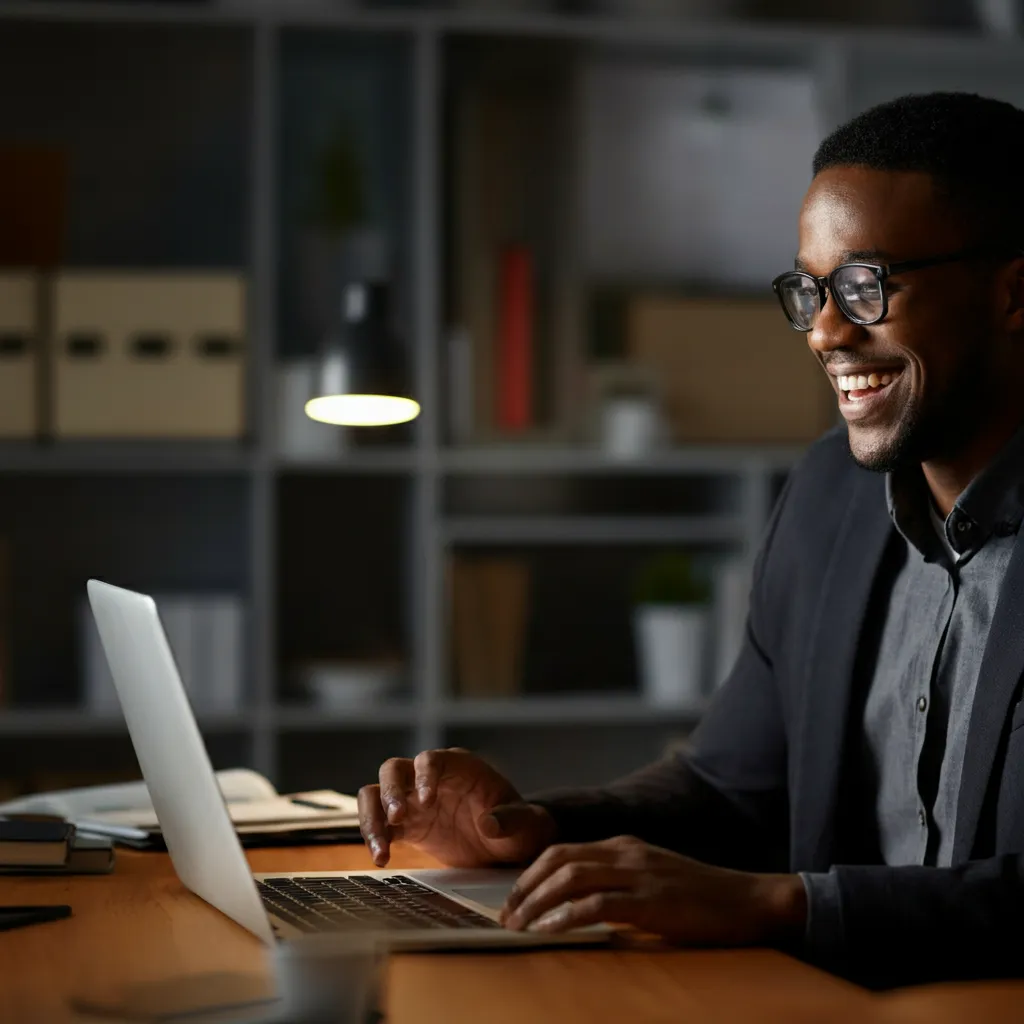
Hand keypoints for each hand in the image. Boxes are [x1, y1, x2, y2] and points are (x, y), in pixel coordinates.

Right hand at [357, 748, 556, 868]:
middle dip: (390, 791)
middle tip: (397, 817)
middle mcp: (431, 778)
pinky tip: (381, 859)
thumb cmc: (520, 826)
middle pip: (394, 770)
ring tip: (381, 849)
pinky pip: (382, 825)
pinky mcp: (409, 826)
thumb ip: (511, 821)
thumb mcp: (525, 824)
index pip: (431, 760)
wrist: (510, 848)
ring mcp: (415, 801)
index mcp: (460, 767)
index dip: (424, 775)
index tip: (426, 800)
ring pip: (377, 795)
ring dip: (373, 817)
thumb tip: (490, 824)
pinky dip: (376, 839)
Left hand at [499, 835, 806, 946]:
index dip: (532, 873)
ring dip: (538, 902)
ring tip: (519, 926)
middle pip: (559, 859)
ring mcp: (638, 872)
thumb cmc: (701, 898)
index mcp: (624, 845)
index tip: (514, 900)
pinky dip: (566, 917)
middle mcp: (626, 851)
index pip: (563, 851)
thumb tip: (577, 908)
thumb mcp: (652, 880)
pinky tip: (550, 931)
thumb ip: (618, 885)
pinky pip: (596, 905)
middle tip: (506, 915)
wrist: (748, 901)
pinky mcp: (650, 899)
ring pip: (571, 877)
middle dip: (526, 887)